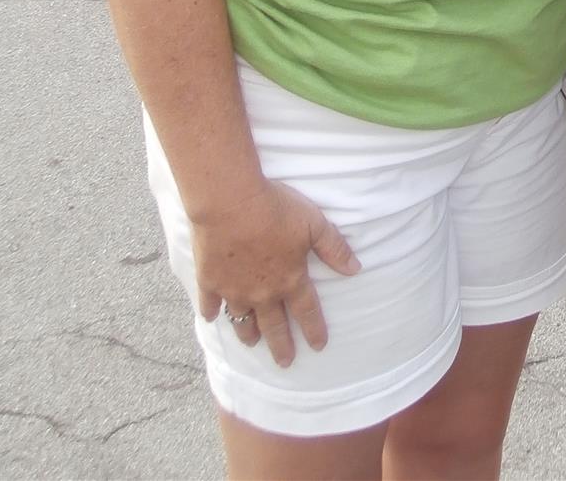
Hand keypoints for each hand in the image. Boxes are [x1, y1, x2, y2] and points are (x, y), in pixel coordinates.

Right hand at [192, 178, 359, 368]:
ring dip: (248, 333)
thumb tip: (356, 270)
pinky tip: (211, 317)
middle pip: (274, 325)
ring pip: (242, 320)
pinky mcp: (209, 281)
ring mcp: (234, 290)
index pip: (307, 311)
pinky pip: (210, 304)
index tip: (318, 346)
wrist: (231, 202)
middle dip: (281, 346)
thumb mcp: (314, 224)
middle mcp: (263, 292)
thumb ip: (334, 249)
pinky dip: (211, 312)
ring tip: (252, 344)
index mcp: (290, 279)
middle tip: (285, 363)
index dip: (314, 329)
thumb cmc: (276, 209)